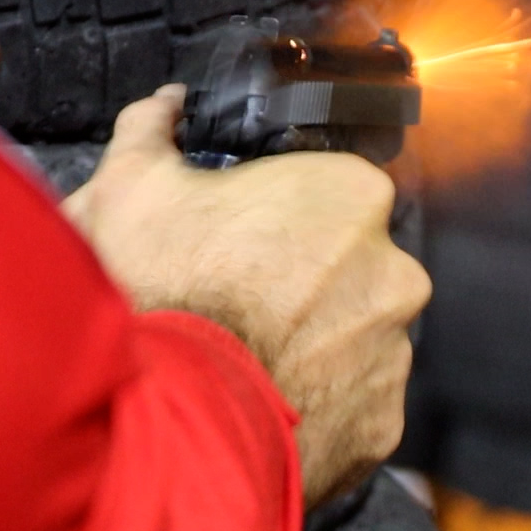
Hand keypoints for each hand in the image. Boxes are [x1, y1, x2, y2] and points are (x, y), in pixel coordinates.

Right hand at [64, 85, 431, 505]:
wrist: (163, 419)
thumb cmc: (156, 291)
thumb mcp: (133, 188)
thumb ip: (154, 132)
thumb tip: (166, 105)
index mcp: (354, 196)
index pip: (338, 196)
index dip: (288, 218)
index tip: (248, 241)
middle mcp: (397, 272)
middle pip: (356, 270)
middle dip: (309, 286)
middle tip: (242, 305)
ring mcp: (394, 353)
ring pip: (359, 341)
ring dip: (315, 348)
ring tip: (247, 362)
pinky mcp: (382, 425)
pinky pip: (354, 409)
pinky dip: (317, 410)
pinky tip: (264, 405)